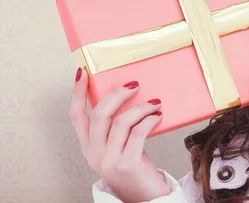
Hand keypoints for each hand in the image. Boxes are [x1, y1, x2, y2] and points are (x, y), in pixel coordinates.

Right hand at [69, 68, 171, 202]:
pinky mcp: (127, 164)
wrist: (145, 198)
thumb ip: (117, 128)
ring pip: (121, 122)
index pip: (76, 116)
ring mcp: (109, 160)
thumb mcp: (119, 146)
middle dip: (118, 94)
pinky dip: (149, 121)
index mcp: (89, 147)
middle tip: (135, 85)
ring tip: (155, 104)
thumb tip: (129, 95)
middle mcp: (94, 153)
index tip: (83, 73)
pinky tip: (158, 117)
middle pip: (99, 114)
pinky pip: (138, 133)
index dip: (77, 93)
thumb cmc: (135, 168)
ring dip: (141, 108)